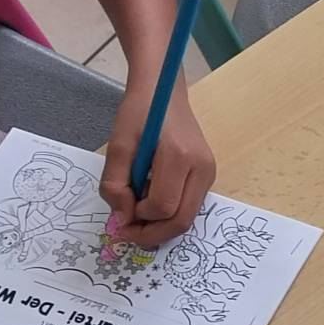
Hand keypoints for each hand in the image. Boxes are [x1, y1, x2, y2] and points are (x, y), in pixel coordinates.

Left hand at [100, 88, 215, 246]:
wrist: (164, 90)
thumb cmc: (139, 112)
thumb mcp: (118, 144)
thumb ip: (115, 183)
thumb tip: (122, 218)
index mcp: (180, 156)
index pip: (162, 205)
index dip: (138, 217)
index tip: (119, 213)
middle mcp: (202, 168)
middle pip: (181, 220)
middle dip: (152, 234)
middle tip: (127, 233)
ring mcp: (209, 174)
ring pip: (187, 218)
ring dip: (160, 226)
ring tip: (136, 217)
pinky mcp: (207, 176)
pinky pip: (188, 207)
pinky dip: (168, 214)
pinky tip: (150, 203)